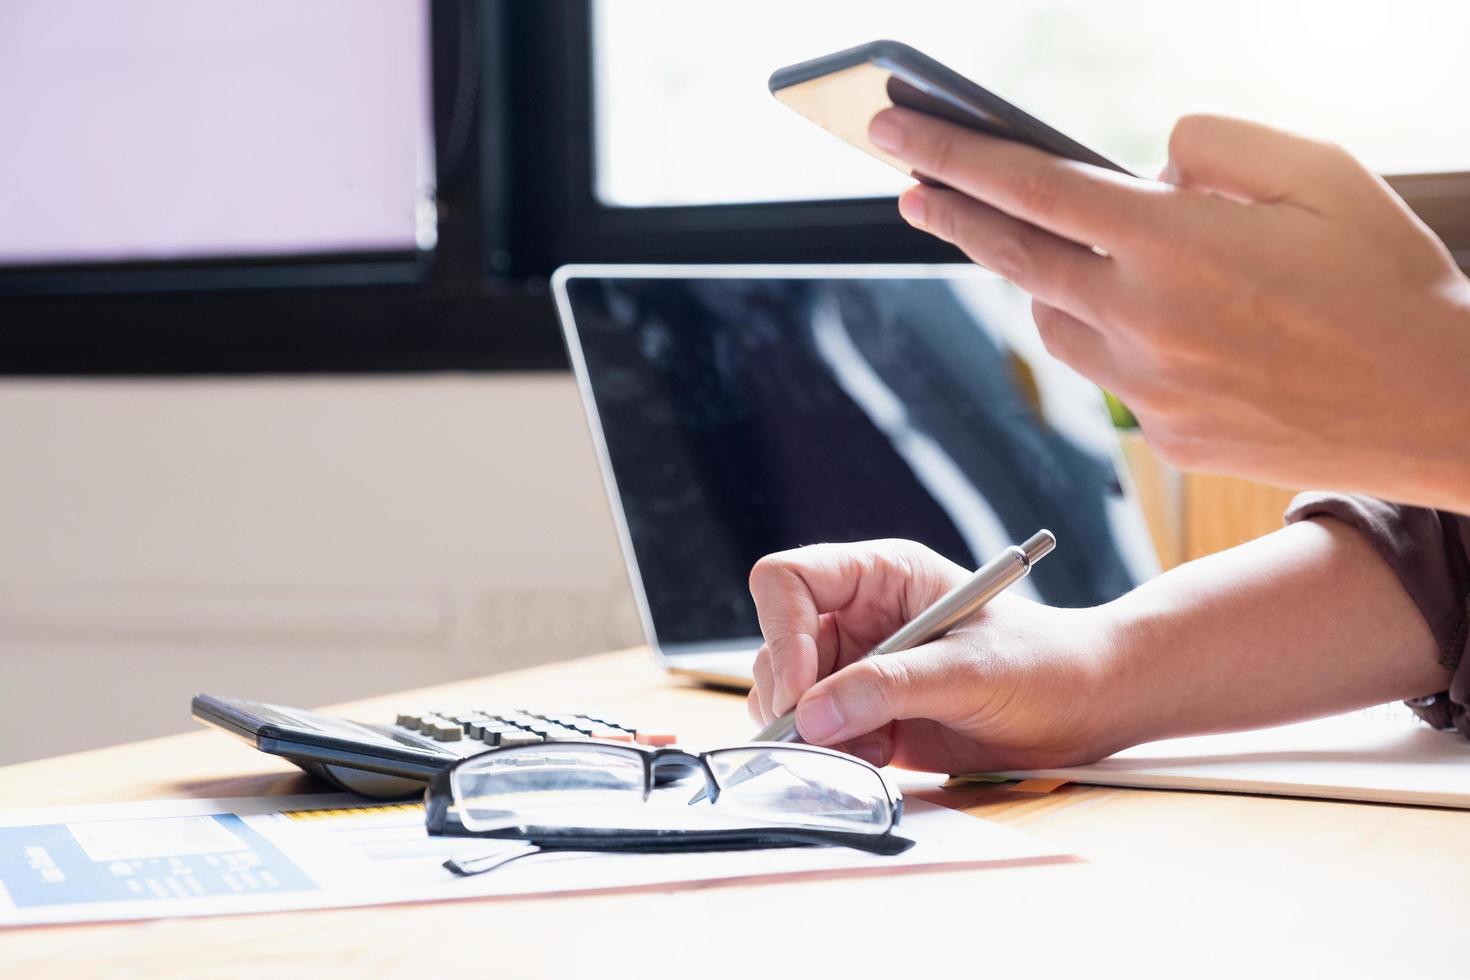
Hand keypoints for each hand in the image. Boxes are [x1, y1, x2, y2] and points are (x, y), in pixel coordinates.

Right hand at [746, 539, 1123, 773]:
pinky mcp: (866, 711)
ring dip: (814, 730)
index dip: (781, 631)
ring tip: (874, 746)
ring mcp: (858, 664)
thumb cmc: (1043, 665)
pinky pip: (817, 732)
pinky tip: (883, 754)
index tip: (803, 691)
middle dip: (793, 696)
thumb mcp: (970, 671)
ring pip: (788, 695)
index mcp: (882, 575)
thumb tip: (813, 714)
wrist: (1086, 708)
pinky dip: (835, 751)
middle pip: (777, 645)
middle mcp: (859, 615)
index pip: (788, 580)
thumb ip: (889, 688)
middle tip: (827, 737)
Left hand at [867, 108, 1469, 512]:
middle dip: (952, 214)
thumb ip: (1212, 146)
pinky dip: (1103, 333)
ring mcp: (1149, 390)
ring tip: (1052, 243)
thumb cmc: (1391, 281)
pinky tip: (1135, 312)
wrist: (1444, 410)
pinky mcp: (1166, 438)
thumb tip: (1141, 167)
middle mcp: (1146, 321)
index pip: (1030, 187)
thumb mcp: (1320, 169)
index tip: (894, 128)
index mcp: (1177, 244)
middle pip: (1014, 257)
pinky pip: (1105, 374)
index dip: (952, 154)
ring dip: (1039, 277)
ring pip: (1053, 321)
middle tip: (908, 185)